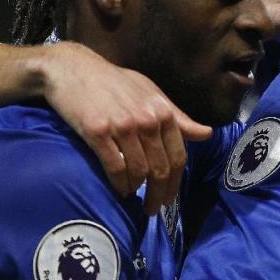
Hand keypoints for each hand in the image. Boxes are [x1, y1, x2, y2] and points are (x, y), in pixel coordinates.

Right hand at [42, 42, 212, 214]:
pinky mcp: (98, 133)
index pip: (178, 155)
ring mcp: (123, 126)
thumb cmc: (114, 82)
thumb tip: (207, 134)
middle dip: (159, 194)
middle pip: (162, 168)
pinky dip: (119, 185)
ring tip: (132, 198)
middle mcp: (147, 120)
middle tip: (153, 209)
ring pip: (139, 171)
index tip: (170, 199)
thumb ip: (178, 117)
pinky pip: (115, 168)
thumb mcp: (151, 93)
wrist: (72, 70)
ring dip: (137, 190)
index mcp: (163, 111)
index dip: (176, 182)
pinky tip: (119, 190)